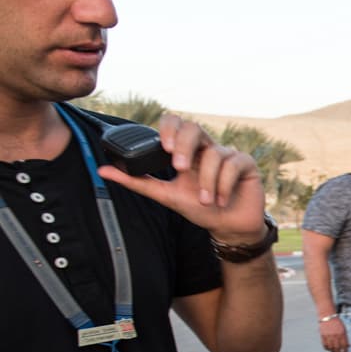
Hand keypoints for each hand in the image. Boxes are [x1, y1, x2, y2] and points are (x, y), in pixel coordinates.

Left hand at [98, 114, 264, 243]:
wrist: (228, 227)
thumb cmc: (200, 209)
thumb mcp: (165, 195)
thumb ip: (137, 182)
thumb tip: (103, 170)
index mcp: (187, 151)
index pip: (177, 124)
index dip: (170, 129)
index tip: (165, 148)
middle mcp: (206, 148)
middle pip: (194, 128)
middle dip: (184, 146)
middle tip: (179, 169)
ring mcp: (227, 154)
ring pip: (214, 153)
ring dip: (207, 181)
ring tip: (206, 200)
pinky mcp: (246, 164)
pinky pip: (233, 164)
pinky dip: (224, 184)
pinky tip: (221, 198)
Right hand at [319, 318, 348, 351]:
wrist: (328, 317)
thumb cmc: (337, 323)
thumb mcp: (344, 329)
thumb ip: (346, 338)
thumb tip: (348, 346)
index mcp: (342, 334)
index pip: (344, 345)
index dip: (345, 351)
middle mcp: (335, 335)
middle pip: (337, 348)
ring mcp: (329, 336)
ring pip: (330, 347)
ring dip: (332, 351)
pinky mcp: (323, 336)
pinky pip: (325, 345)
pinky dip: (327, 348)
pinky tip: (328, 348)